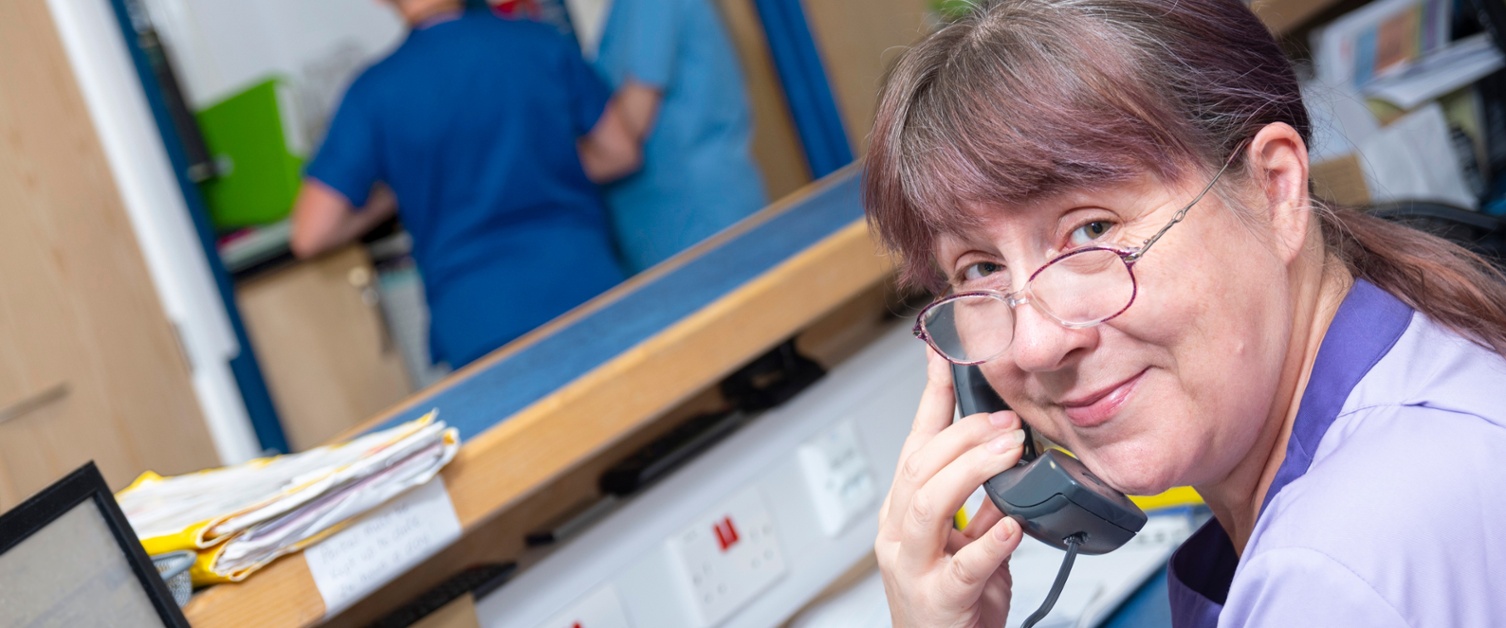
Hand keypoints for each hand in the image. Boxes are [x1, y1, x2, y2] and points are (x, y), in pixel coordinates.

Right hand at [876, 349, 1027, 627]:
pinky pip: (964, 566)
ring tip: (1012, 452)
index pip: (916, 442)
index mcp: (904, 512)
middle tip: (1010, 421)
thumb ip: (984, 508)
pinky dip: (990, 541)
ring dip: (972, 469)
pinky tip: (1014, 526)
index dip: (931, 396)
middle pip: (920, 465)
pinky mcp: (938, 600)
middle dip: (965, 433)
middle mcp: (899, 533)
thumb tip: (1012, 465)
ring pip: (928, 503)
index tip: (944, 354)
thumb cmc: (953, 609)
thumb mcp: (969, 546)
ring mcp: (912, 566)